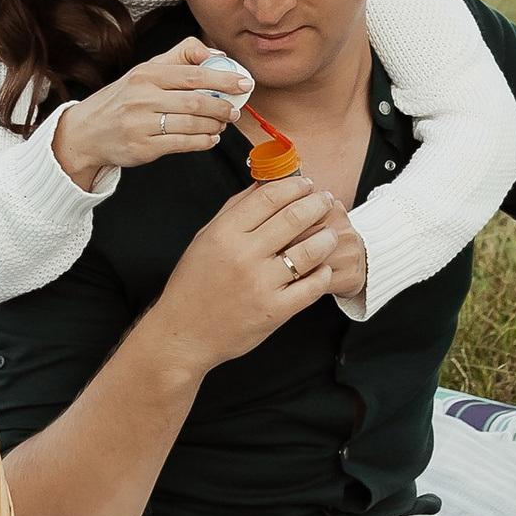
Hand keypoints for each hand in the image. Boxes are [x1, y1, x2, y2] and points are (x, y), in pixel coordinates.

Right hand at [53, 39, 252, 187]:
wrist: (87, 132)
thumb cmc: (122, 99)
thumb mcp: (145, 71)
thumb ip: (179, 57)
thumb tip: (214, 53)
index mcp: (147, 74)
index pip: (193, 74)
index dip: (224, 78)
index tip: (244, 82)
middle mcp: (142, 97)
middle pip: (196, 101)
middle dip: (222, 106)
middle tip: (235, 109)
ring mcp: (141, 124)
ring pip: (191, 124)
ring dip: (215, 125)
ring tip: (223, 123)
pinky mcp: (143, 147)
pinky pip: (182, 144)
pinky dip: (202, 141)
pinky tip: (210, 138)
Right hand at [153, 175, 346, 372]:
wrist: (185, 333)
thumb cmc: (193, 284)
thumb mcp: (205, 239)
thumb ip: (234, 209)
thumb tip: (264, 182)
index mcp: (224, 233)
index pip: (269, 196)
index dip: (294, 185)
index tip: (306, 183)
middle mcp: (244, 255)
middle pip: (294, 217)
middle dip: (317, 203)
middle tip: (326, 200)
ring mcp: (261, 284)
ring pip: (310, 250)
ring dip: (327, 236)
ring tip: (330, 232)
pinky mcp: (275, 310)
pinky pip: (313, 286)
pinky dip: (323, 272)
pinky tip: (321, 266)